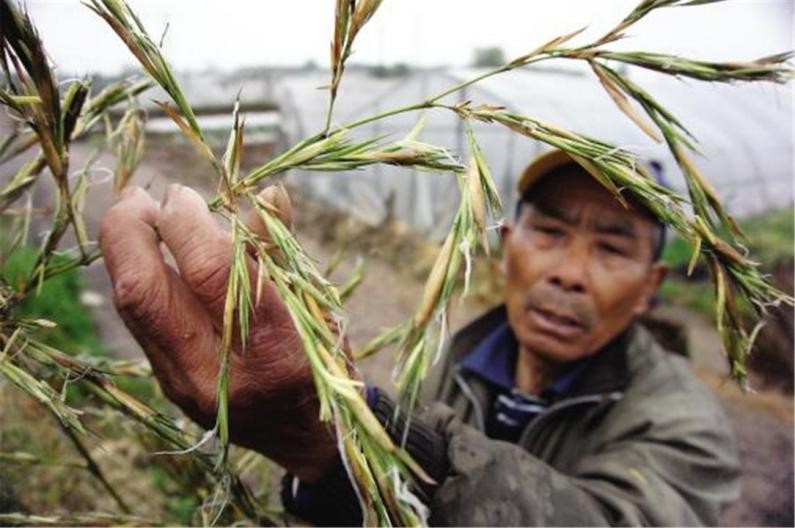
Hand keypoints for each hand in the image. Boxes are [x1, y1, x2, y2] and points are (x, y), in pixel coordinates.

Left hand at [99, 183, 336, 480]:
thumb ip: (282, 253)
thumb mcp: (315, 304)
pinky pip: (141, 324)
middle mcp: (220, 374)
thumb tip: (267, 193)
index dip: (187, 223)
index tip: (184, 194)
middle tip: (139, 196)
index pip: (212, 273)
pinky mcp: (170, 386)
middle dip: (130, 233)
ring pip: (133, 309)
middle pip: (146, 294)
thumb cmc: (323, 360)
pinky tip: (150, 254)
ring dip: (125, 253)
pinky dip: (140, 279)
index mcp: (274, 350)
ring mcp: (187, 385)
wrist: (307, 436)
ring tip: (137, 214)